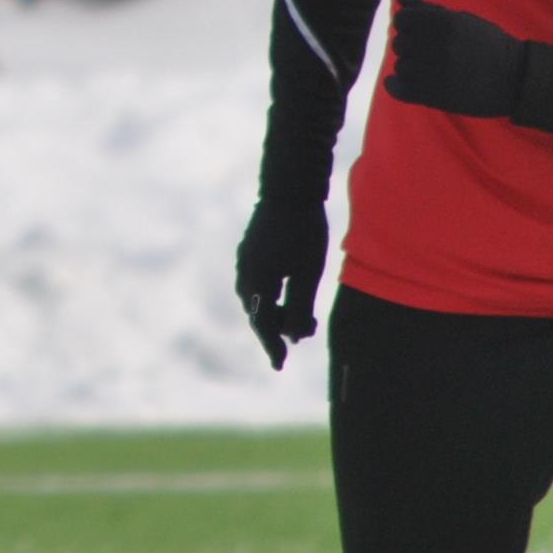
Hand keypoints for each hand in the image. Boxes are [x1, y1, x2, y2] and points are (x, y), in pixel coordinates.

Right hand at [233, 195, 328, 369]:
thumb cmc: (303, 232)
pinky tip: (289, 290)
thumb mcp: (307, 274)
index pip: (262, 323)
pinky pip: (256, 281)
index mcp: (256, 281)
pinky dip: (271, 294)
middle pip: (257, 311)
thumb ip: (299, 308)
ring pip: (256, 296)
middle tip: (302, 336)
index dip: (272, 346)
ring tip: (301, 315)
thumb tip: (292, 336)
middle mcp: (244, 272)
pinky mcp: (251, 248)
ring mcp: (245, 258)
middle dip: (277, 328)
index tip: (279, 365)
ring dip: (275, 310)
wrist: (290, 187)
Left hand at [383, 0, 522, 119]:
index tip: (419, 32)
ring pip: (400, 66)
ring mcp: (433, 72)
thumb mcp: (463, 20)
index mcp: (444, 23)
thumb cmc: (489, 44)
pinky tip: (402, 83)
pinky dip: (394, 86)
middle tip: (428, 53)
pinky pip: (397, 89)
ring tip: (429, 69)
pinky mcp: (433, 96)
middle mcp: (436, 45)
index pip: (402, 20)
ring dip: (410, 67)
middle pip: (399, 43)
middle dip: (410, 46)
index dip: (408, 25)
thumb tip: (400, 0)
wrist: (515, 79)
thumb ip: (429, 9)